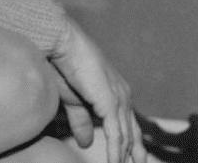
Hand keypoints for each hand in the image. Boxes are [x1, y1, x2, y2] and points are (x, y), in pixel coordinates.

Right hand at [49, 18, 144, 162]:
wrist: (62, 45)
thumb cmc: (64, 66)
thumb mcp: (74, 100)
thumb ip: (82, 122)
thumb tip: (86, 143)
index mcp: (117, 94)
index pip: (129, 124)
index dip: (132, 143)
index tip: (134, 159)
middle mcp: (123, 97)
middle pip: (133, 133)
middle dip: (136, 153)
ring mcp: (119, 99)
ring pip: (125, 136)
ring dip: (124, 157)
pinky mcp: (110, 102)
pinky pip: (116, 134)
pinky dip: (115, 151)